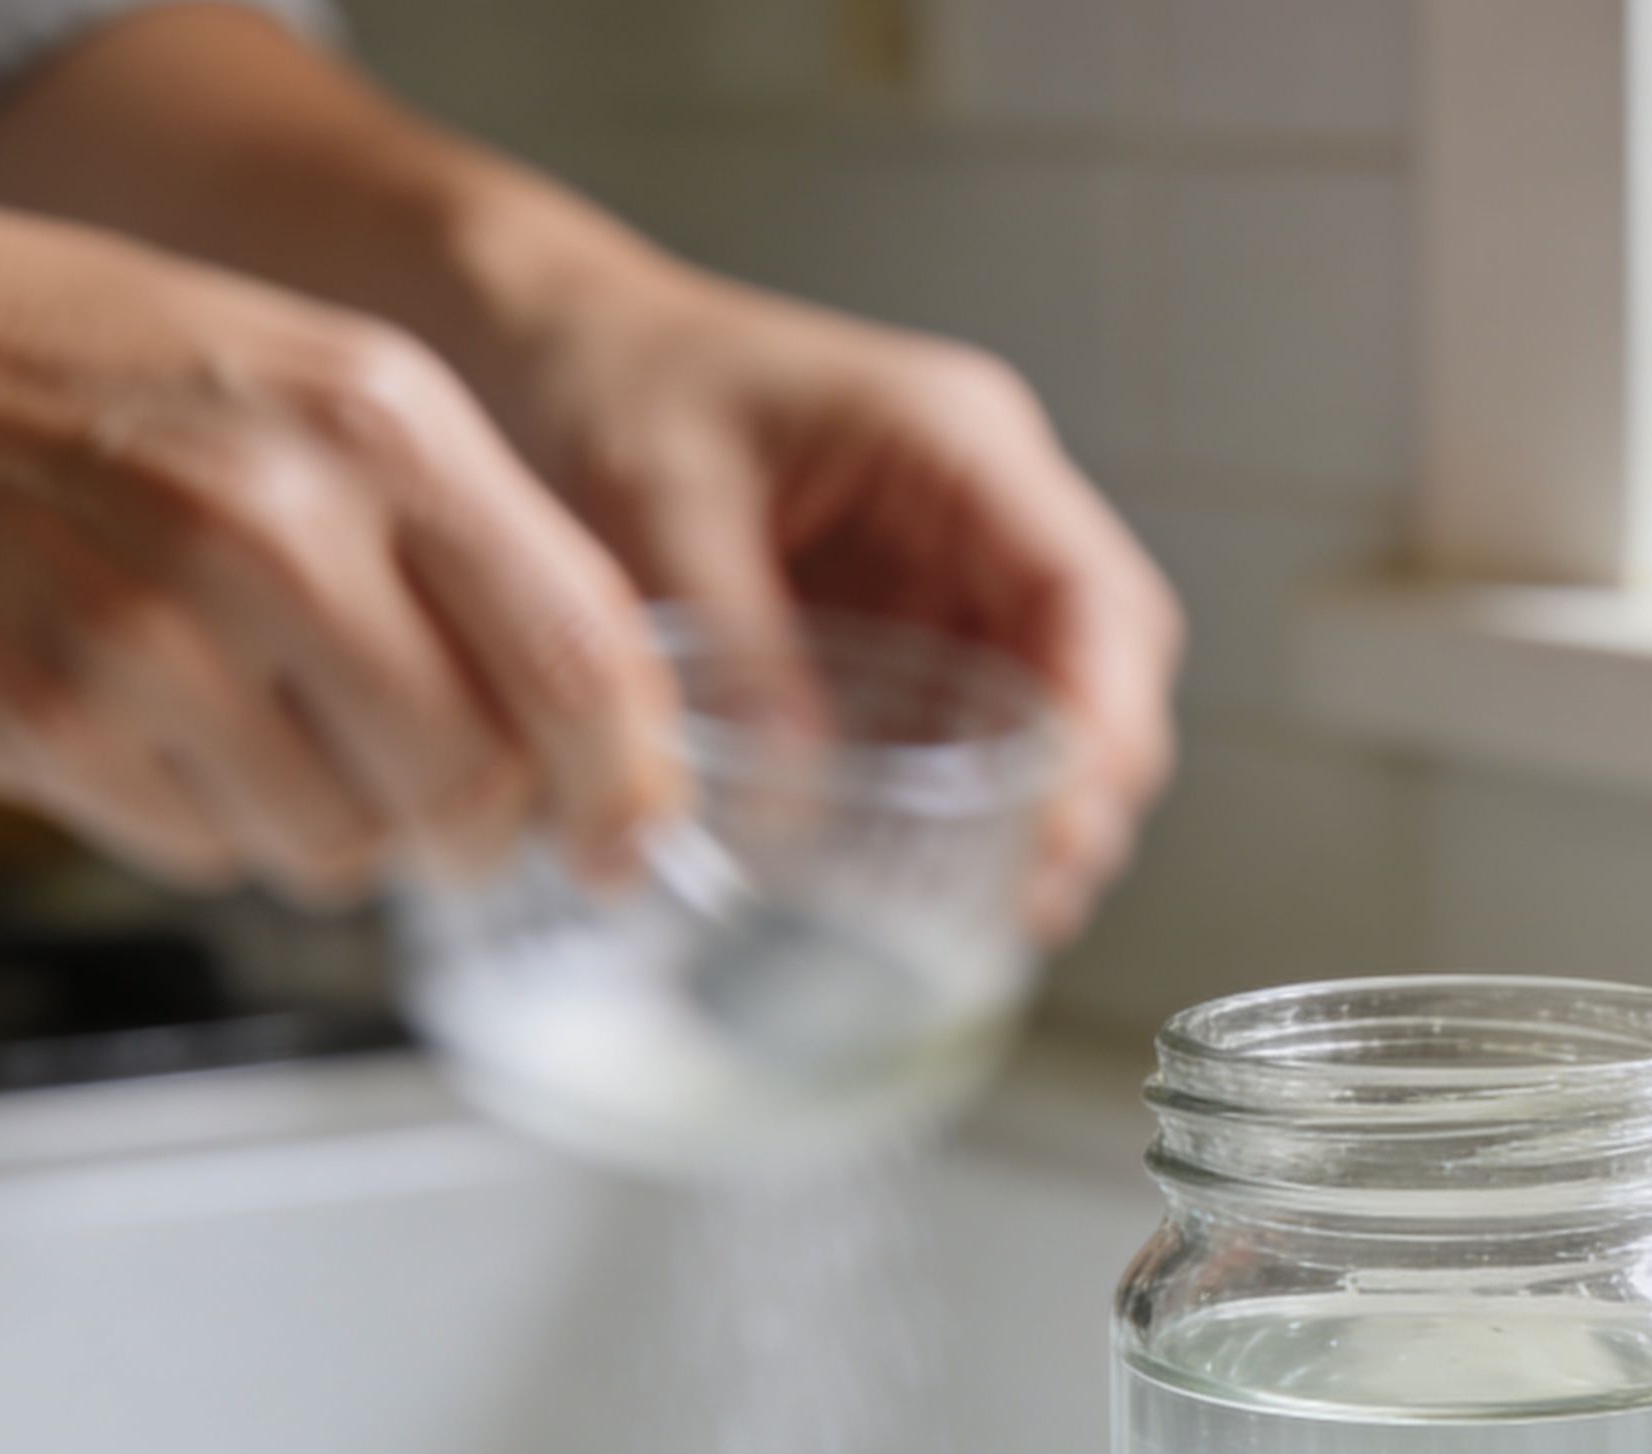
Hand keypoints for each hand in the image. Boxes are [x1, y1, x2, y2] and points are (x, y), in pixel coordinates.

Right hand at [0, 199, 689, 902]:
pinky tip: (152, 722)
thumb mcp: (333, 391)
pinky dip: (206, 822)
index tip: (623, 836)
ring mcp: (157, 626)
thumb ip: (477, 541)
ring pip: (344, 847)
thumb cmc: (100, 373)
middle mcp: (282, 523)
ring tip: (257, 724)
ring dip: (332, 829)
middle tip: (436, 810)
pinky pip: (206, 852)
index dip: (627, 785)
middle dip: (473, 831)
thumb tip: (606, 732)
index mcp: (384, 429)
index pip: (584, 662)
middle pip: (475, 785)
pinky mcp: (50, 716)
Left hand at [474, 255, 1184, 939]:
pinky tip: (943, 871)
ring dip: (1046, 800)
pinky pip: (974, 711)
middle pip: (1105, 652)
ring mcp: (952, 557)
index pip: (1088, 588)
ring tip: (1005, 912)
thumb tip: (797, 811)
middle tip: (1041, 897)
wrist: (545, 343)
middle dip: (1091, 780)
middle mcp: (983, 497)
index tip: (1067, 828)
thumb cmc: (604, 376)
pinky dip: (975, 794)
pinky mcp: (908, 611)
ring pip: (1056, 692)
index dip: (1102, 718)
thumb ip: (733, 651)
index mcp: (952, 439)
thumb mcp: (651, 500)